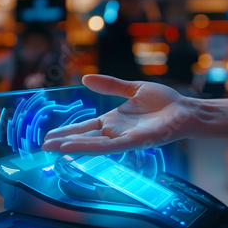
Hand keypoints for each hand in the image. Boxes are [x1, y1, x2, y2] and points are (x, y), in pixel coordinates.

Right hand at [42, 75, 195, 153]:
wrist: (185, 110)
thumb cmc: (164, 102)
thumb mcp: (132, 89)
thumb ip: (110, 86)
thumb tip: (85, 78)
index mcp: (114, 120)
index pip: (85, 127)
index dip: (68, 131)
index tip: (50, 135)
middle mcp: (116, 132)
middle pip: (85, 138)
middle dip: (64, 142)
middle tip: (42, 146)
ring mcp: (123, 138)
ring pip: (92, 144)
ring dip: (72, 146)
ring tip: (51, 149)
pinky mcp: (133, 142)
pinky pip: (108, 146)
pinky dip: (89, 147)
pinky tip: (73, 148)